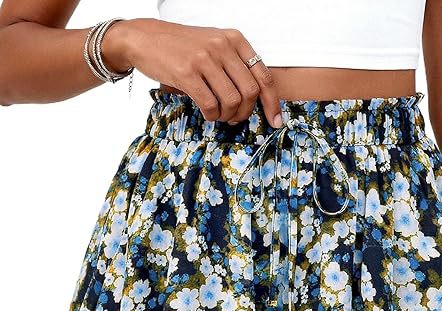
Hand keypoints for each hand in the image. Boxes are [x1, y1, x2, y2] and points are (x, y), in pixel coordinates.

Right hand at [104, 18, 282, 126]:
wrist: (144, 38)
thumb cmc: (182, 47)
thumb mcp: (214, 45)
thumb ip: (235, 65)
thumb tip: (256, 99)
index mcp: (235, 40)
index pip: (264, 76)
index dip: (272, 103)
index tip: (276, 121)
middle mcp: (223, 46)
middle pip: (250, 92)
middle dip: (245, 113)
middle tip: (234, 119)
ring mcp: (205, 59)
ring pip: (232, 101)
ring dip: (227, 116)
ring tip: (218, 114)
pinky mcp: (187, 73)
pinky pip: (210, 105)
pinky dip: (211, 116)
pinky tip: (207, 113)